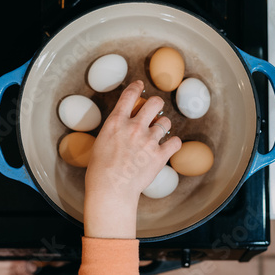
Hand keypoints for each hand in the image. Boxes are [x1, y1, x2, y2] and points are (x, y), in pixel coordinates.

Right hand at [84, 80, 181, 238]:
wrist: (110, 189)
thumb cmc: (100, 170)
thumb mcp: (101, 142)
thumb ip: (114, 130)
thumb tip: (121, 126)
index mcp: (116, 122)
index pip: (129, 95)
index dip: (137, 87)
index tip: (140, 85)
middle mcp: (134, 127)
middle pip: (155, 103)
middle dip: (156, 104)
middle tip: (155, 109)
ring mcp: (149, 141)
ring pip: (166, 122)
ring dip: (163, 126)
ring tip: (158, 134)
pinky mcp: (160, 155)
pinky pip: (175, 142)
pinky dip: (173, 144)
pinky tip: (169, 146)